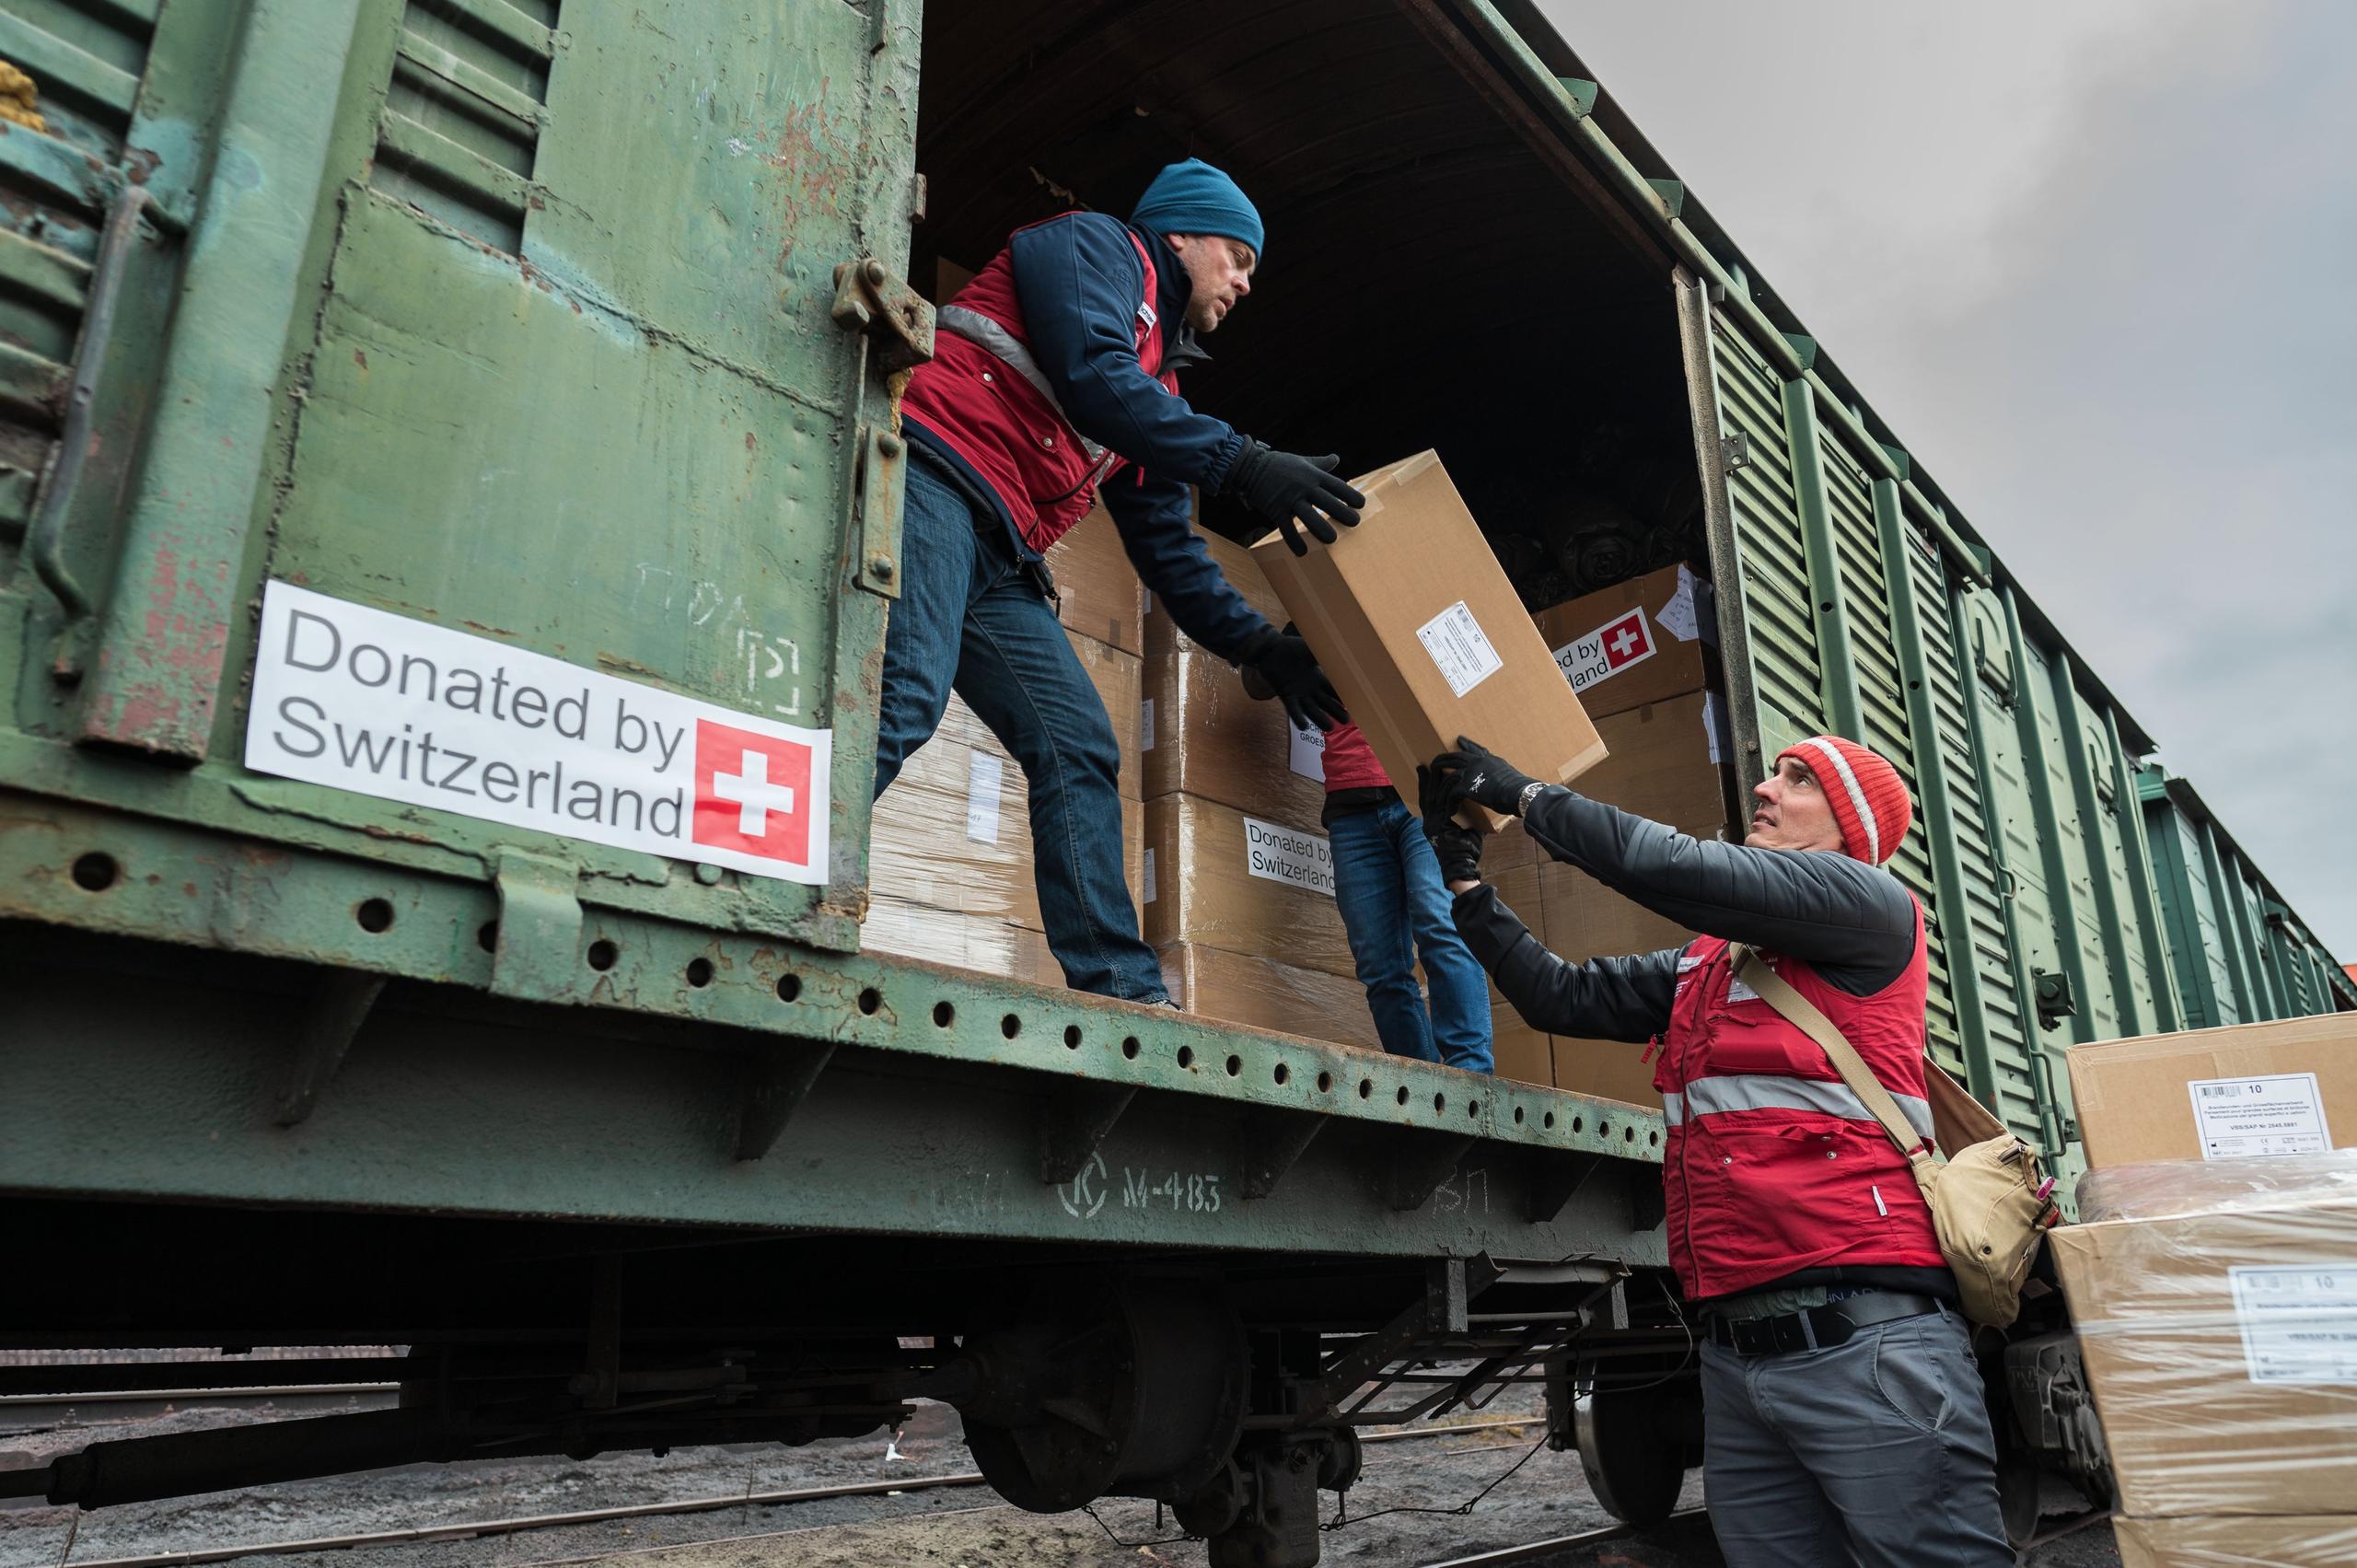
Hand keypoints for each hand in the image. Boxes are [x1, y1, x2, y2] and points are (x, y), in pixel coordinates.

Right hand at [1224, 441, 1364, 554]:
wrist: (1251, 466)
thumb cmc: (1280, 464)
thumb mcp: (1302, 461)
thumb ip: (1321, 463)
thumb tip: (1336, 458)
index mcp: (1313, 475)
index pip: (1336, 485)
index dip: (1350, 494)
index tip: (1361, 504)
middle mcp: (1304, 487)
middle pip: (1326, 501)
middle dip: (1342, 512)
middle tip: (1355, 522)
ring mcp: (1290, 499)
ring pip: (1308, 516)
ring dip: (1321, 528)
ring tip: (1332, 540)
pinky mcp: (1276, 510)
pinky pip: (1286, 528)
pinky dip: (1294, 541)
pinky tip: (1302, 552)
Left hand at [1240, 628, 1347, 731]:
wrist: (1271, 649)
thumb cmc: (1293, 648)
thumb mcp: (1312, 649)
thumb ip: (1326, 654)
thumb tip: (1344, 653)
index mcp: (1319, 679)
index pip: (1334, 691)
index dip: (1343, 698)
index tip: (1356, 704)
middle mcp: (1310, 689)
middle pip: (1326, 704)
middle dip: (1336, 712)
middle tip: (1346, 720)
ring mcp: (1298, 694)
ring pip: (1312, 710)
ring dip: (1320, 719)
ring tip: (1330, 728)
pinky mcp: (1286, 695)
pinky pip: (1293, 709)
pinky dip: (1298, 717)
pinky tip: (1305, 726)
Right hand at [1416, 764, 1484, 884]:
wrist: (1462, 869)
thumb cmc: (1465, 852)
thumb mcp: (1466, 830)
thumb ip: (1468, 817)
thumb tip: (1477, 805)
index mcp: (1433, 824)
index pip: (1427, 801)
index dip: (1425, 787)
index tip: (1425, 772)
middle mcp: (1429, 823)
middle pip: (1426, 796)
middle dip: (1425, 780)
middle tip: (1425, 765)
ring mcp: (1433, 824)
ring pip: (1433, 798)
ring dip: (1434, 782)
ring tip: (1435, 768)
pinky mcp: (1440, 826)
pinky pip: (1444, 804)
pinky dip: (1448, 792)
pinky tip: (1451, 782)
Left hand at [1429, 736, 1540, 818]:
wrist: (1518, 792)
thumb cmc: (1520, 788)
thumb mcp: (1511, 775)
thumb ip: (1503, 775)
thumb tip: (1506, 781)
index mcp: (1490, 760)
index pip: (1477, 749)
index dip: (1467, 744)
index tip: (1459, 739)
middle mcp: (1479, 763)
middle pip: (1456, 756)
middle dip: (1444, 758)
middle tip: (1435, 760)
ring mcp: (1471, 773)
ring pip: (1449, 773)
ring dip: (1440, 782)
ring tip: (1434, 789)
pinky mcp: (1466, 786)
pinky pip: (1451, 792)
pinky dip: (1448, 801)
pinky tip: (1447, 808)